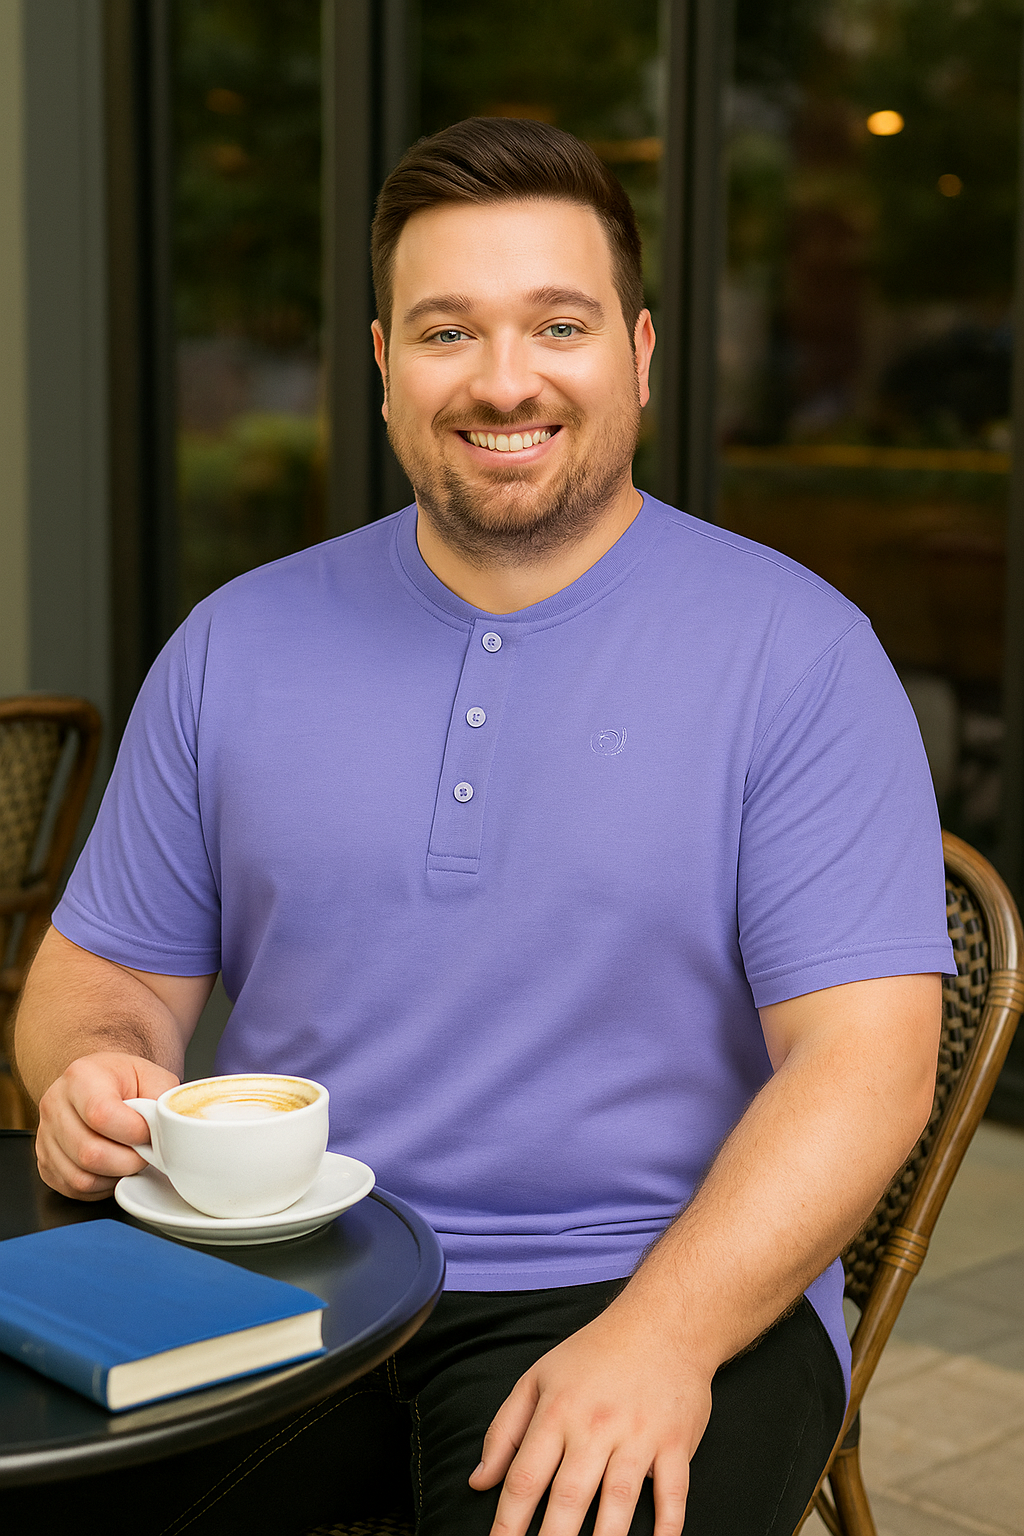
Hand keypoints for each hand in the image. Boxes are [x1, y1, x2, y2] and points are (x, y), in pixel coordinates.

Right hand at [35, 1052, 179, 1199]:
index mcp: (81, 1077)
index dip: (134, 1132)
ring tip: (130, 1158)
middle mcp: (55, 1105)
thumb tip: (172, 1129)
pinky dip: (101, 1186)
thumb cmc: (124, 1081)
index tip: (149, 1132)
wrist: (99, 1083)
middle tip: (144, 1151)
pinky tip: (113, 1168)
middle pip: (89, 1153)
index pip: (102, 1115)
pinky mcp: (45, 1161)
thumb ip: (163, 1100)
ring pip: (81, 1177)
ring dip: (115, 1176)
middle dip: (128, 1161)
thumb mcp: (152, 1076)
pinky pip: (74, 1188)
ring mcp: (45, 1136)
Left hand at [469, 1302, 712, 1535]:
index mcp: (557, 1412)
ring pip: (618, 1501)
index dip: (507, 1523)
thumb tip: (479, 1482)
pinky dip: (667, 1526)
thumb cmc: (594, 1354)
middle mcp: (595, 1426)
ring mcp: (638, 1436)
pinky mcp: (675, 1443)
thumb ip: (504, 1430)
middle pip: (568, 1497)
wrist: (661, 1323)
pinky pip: (673, 1493)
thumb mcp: (537, 1379)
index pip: (525, 1478)